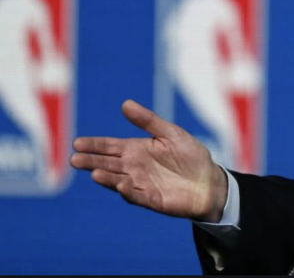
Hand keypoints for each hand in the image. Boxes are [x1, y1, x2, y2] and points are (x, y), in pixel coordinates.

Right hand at [70, 99, 227, 221]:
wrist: (209, 181)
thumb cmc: (190, 155)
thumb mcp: (171, 133)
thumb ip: (148, 121)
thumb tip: (125, 103)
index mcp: (136, 149)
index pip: (109, 146)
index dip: (94, 145)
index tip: (77, 143)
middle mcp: (133, 167)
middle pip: (107, 163)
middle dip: (91, 161)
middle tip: (75, 159)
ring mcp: (140, 184)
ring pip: (117, 180)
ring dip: (106, 177)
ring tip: (94, 172)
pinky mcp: (151, 199)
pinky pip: (136, 195)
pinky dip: (128, 191)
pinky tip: (121, 186)